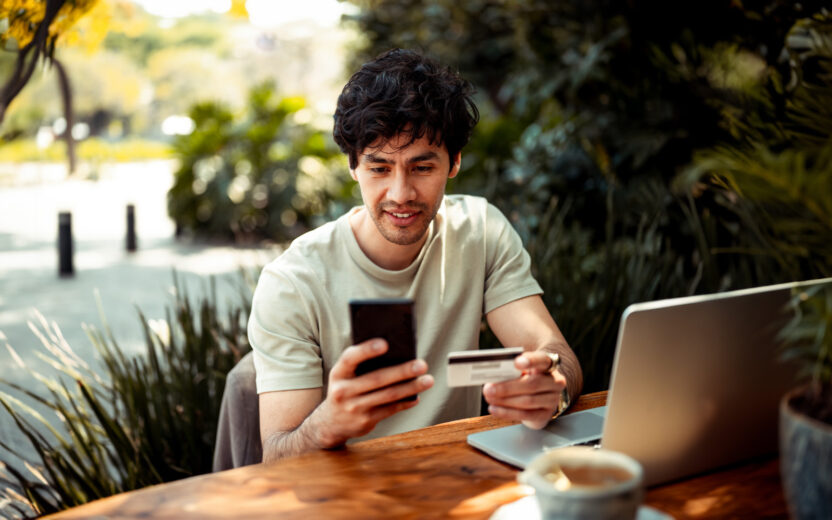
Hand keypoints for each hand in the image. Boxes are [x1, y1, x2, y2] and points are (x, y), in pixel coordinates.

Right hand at [311, 339, 433, 447]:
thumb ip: (362, 365)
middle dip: (402, 371)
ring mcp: (354, 408)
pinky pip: (390, 410)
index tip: (385, 343)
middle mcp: (343, 391)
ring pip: (387, 396)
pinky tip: (417, 396)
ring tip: (428, 380)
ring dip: (410, 387)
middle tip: (422, 364)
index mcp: (338, 373)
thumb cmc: (345, 389)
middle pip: (377, 379)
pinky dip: (405, 402)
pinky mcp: (365, 421)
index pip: (350, 358)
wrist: (330, 423)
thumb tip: (396, 352)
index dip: (366, 350)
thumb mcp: (345, 376)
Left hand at [482, 350, 565, 428]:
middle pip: (532, 384)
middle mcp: (554, 382)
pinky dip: (507, 412)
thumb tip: (492, 377)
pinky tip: (494, 409)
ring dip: (504, 401)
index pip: (542, 360)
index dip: (530, 361)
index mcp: (548, 365)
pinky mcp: (545, 415)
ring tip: (489, 398)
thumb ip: (511, 371)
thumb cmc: (527, 378)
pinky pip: (525, 415)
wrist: (539, 395)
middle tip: (489, 388)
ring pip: (527, 401)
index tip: (516, 363)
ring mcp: (552, 399)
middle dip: (507, 387)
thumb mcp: (521, 370)